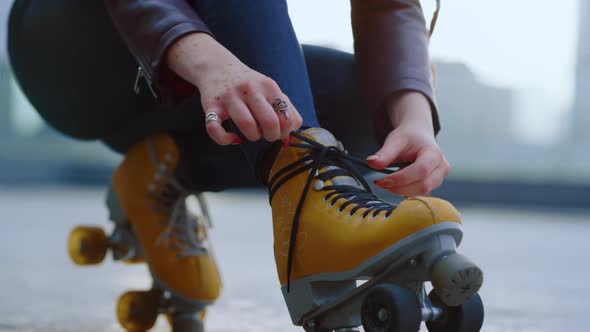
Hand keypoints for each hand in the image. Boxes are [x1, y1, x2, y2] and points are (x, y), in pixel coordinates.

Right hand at [166, 33, 302, 144]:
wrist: (217, 68)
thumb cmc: (248, 85)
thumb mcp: (269, 89)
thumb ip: (285, 108)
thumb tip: (292, 132)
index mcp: (268, 86)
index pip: (286, 116)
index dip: (286, 131)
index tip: (280, 132)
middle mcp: (249, 89)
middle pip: (269, 121)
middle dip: (272, 136)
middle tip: (267, 135)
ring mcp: (229, 98)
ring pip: (246, 125)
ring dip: (253, 136)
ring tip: (252, 133)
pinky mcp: (211, 107)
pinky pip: (215, 129)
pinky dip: (225, 139)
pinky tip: (233, 137)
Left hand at [367, 92, 449, 196]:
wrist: (417, 135)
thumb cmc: (407, 137)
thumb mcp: (394, 140)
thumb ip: (384, 153)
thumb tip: (371, 163)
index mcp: (434, 153)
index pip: (421, 170)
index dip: (400, 179)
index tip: (381, 180)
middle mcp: (441, 167)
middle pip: (423, 185)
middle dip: (399, 188)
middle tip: (381, 183)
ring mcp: (440, 177)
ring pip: (422, 192)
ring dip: (401, 190)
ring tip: (388, 181)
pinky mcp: (434, 184)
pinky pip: (419, 193)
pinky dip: (405, 191)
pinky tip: (396, 183)